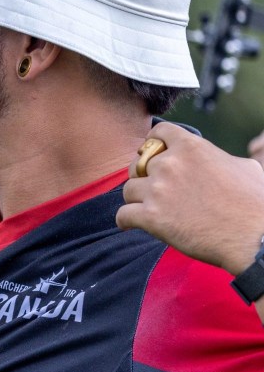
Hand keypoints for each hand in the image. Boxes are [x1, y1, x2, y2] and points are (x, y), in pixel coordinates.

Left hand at [117, 122, 263, 275]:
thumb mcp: (243, 167)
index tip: (150, 153)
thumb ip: (218, 158)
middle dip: (142, 175)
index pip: (157, 133)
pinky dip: (124, 220)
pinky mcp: (151, 217)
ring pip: (128, 189)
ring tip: (145, 207)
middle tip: (151, 187)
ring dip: (135, 199)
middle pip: (137, 163)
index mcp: (191, 147)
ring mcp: (158, 190)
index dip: (151, 143)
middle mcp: (170, 164)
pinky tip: (130, 223)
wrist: (254, 238)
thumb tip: (218, 160)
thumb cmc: (255, 204)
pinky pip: (122, 215)